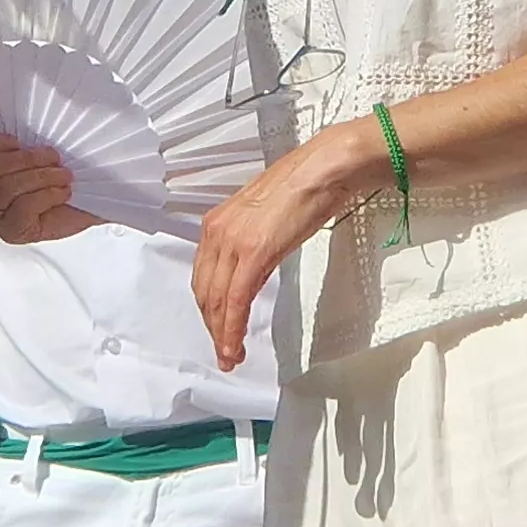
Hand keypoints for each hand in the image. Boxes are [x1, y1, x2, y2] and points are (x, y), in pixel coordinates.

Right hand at [0, 135, 99, 242]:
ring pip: (3, 191)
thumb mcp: (46, 138)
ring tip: (63, 175)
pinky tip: (61, 193)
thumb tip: (19, 116)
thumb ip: (24, 131)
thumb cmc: (70, 164)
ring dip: (40, 177)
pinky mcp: (13, 231)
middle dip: (24, 160)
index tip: (16, 140)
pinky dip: (45, 197)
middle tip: (51, 157)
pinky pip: (20, 211)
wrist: (96, 193)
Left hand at [188, 128, 380, 369]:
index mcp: (217, 223)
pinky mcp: (253, 253)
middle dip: (212, 327)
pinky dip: (232, 329)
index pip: (203, 276)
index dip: (209, 309)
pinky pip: (235, 301)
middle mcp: (217, 232)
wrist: (323, 169)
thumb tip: (251, 272)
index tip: (218, 330)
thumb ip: (250, 245)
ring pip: (217, 301)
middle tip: (225, 352)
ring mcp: (232, 242)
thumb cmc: (303, 187)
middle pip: (205, 292)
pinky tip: (235, 347)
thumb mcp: (265, 220)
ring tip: (231, 357)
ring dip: (222, 335)